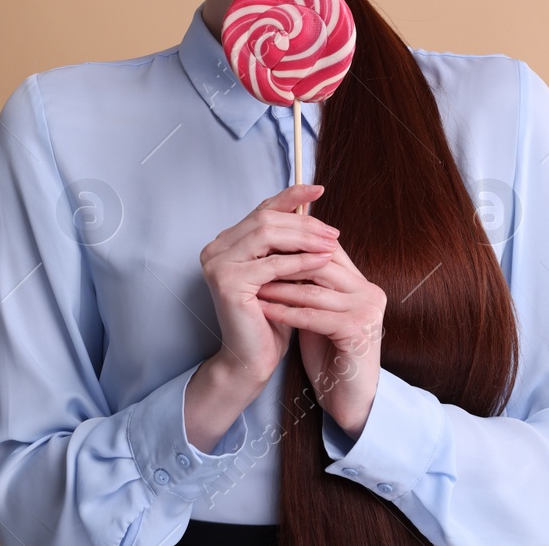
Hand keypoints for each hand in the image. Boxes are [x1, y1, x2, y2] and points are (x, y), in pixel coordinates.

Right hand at [198, 184, 341, 386]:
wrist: (251, 358)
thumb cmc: (270, 317)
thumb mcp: (280, 272)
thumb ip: (286, 244)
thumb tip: (313, 212)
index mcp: (226, 242)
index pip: (261, 209)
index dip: (290, 196)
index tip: (318, 189)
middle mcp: (215, 248)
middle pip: (265, 218)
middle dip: (304, 222)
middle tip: (333, 231)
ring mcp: (217, 264)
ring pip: (267, 235)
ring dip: (304, 237)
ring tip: (332, 243)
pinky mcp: (227, 282)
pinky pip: (271, 264)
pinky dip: (300, 261)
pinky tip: (322, 261)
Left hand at [256, 235, 385, 438]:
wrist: (349, 399)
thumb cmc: (331, 356)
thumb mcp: (320, 313)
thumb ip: (311, 286)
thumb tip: (280, 258)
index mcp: (363, 284)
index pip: (327, 251)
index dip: (294, 247)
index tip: (262, 247)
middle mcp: (370, 292)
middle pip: (321, 264)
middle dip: (284, 263)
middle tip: (253, 260)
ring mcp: (366, 311)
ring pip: (314, 290)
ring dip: (279, 288)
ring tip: (253, 284)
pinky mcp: (357, 331)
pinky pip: (313, 316)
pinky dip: (285, 312)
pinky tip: (264, 309)